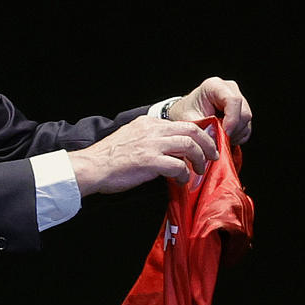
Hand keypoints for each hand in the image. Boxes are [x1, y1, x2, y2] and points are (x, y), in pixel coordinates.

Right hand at [68, 114, 218, 196]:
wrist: (91, 167)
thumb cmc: (110, 158)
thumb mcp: (132, 138)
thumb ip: (152, 140)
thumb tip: (171, 151)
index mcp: (149, 123)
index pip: (183, 124)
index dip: (199, 135)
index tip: (205, 146)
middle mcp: (153, 130)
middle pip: (192, 131)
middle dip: (207, 145)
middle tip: (213, 157)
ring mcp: (152, 145)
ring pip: (190, 146)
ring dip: (199, 160)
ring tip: (200, 170)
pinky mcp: (150, 161)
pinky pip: (178, 167)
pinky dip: (184, 175)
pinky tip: (181, 181)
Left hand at [166, 77, 251, 143]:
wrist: (188, 113)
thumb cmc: (187, 112)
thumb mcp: (189, 120)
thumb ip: (203, 129)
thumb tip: (216, 140)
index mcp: (215, 86)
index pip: (233, 100)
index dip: (232, 119)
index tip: (225, 133)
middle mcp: (230, 90)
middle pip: (243, 112)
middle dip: (233, 130)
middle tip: (219, 139)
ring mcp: (239, 100)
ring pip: (246, 121)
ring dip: (234, 134)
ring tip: (219, 137)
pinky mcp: (242, 112)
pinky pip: (246, 128)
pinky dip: (237, 136)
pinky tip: (224, 136)